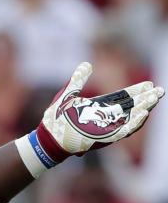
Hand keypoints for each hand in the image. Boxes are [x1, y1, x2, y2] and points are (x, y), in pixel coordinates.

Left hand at [33, 63, 162, 163]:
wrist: (46, 137)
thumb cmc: (54, 119)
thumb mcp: (67, 95)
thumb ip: (78, 80)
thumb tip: (87, 64)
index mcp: (99, 108)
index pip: (122, 99)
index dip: (136, 92)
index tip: (149, 84)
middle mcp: (104, 119)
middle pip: (130, 108)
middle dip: (146, 100)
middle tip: (160, 91)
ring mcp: (104, 129)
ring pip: (130, 120)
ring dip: (144, 110)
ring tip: (155, 100)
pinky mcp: (102, 138)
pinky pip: (122, 131)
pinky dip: (134, 123)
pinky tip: (143, 114)